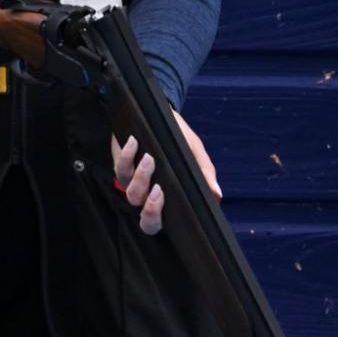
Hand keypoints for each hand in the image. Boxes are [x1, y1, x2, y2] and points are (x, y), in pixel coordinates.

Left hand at [112, 108, 221, 235]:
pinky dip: (127, 156)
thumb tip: (217, 193)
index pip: (162, 223)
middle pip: (147, 222)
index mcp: (168, 200)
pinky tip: (134, 142)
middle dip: (152, 211)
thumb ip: (204, 172)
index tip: (172, 204)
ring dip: (141, 178)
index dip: (164, 221)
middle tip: (159, 190)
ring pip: (133, 194)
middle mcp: (149, 197)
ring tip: (150, 158)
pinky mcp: (121, 165)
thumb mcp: (194, 151)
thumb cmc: (179, 137)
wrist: (157, 113)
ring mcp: (133, 183)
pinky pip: (120, 167)